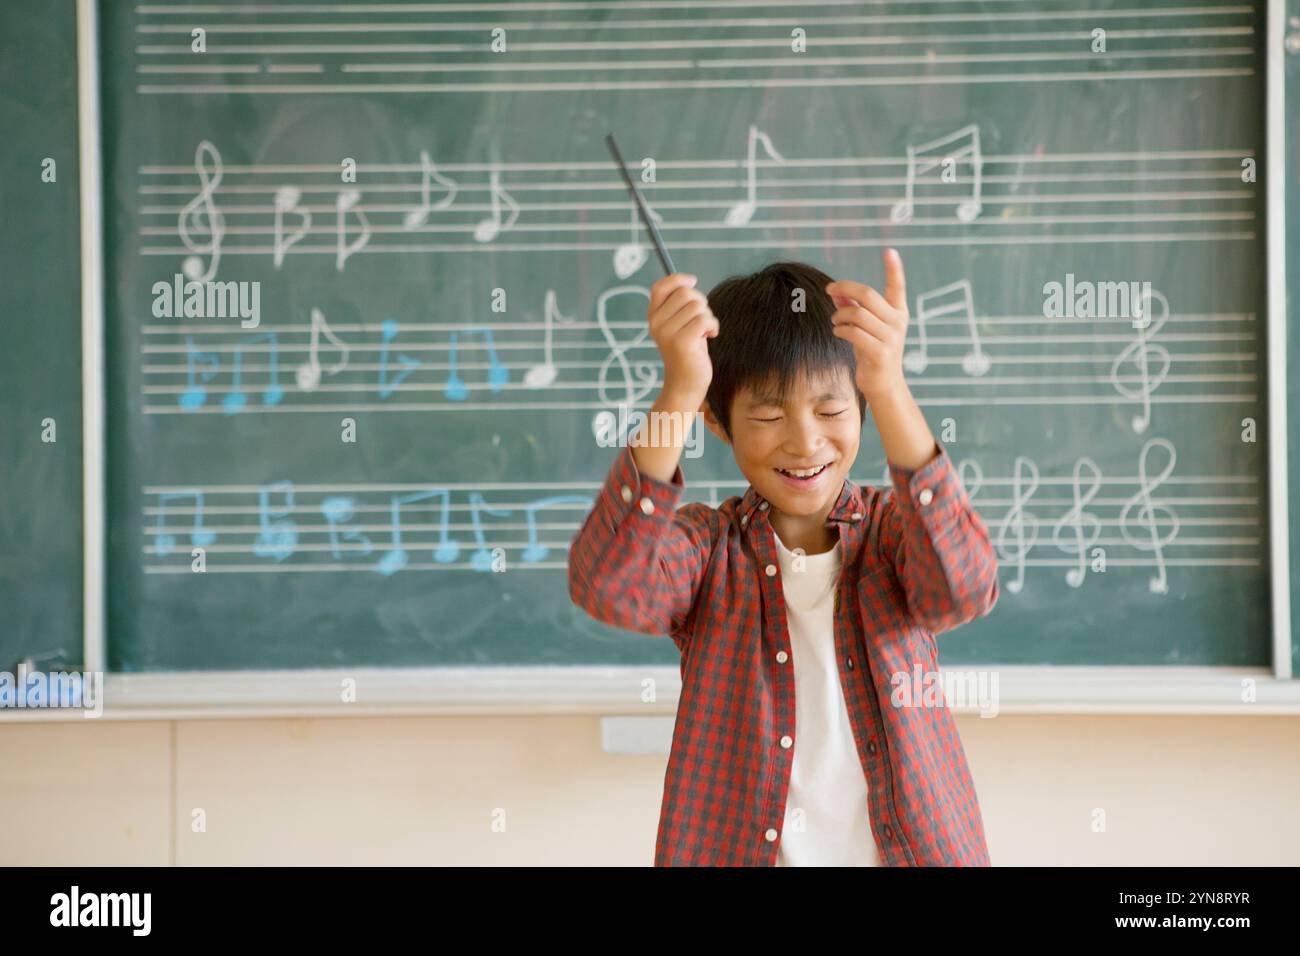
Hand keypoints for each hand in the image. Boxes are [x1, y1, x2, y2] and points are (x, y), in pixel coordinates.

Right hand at [647, 273, 718, 405]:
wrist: (686, 384)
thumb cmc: (688, 351)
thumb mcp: (679, 325)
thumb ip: (680, 305)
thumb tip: (688, 281)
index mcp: (653, 317)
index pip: (659, 287)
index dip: (677, 279)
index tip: (692, 280)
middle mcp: (656, 323)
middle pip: (685, 293)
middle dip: (701, 302)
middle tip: (702, 319)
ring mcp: (667, 332)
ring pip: (698, 306)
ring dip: (708, 317)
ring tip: (704, 332)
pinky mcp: (682, 342)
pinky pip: (705, 319)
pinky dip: (713, 326)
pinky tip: (710, 336)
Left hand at [826, 248, 909, 401]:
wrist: (883, 385)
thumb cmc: (872, 352)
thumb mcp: (865, 327)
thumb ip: (853, 308)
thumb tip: (836, 292)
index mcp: (898, 312)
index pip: (898, 286)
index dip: (894, 269)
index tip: (889, 251)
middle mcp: (898, 322)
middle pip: (868, 295)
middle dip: (845, 288)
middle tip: (829, 289)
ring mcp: (891, 338)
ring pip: (857, 314)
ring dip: (839, 315)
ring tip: (835, 321)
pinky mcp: (880, 352)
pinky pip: (854, 333)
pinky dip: (841, 330)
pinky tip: (838, 332)